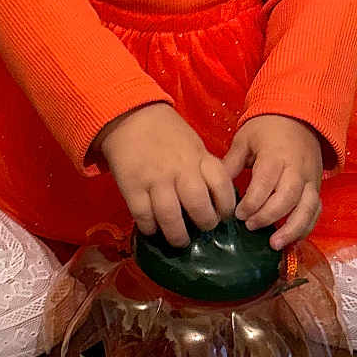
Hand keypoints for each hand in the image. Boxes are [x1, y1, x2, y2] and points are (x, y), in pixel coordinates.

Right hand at [94, 103, 235, 247]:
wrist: (130, 116)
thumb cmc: (166, 133)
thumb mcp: (193, 145)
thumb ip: (204, 168)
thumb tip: (214, 199)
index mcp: (199, 157)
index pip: (222, 185)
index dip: (226, 205)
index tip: (223, 215)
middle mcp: (180, 170)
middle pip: (199, 206)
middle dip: (204, 224)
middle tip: (202, 228)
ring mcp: (155, 179)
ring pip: (171, 217)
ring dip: (178, 235)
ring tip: (180, 240)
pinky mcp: (132, 186)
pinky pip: (144, 216)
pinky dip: (150, 228)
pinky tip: (153, 229)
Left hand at [223, 115, 323, 250]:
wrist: (299, 117)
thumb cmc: (266, 128)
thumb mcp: (244, 139)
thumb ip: (231, 163)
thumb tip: (213, 186)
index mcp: (276, 156)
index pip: (266, 182)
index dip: (252, 202)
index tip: (238, 214)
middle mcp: (296, 169)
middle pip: (287, 198)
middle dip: (268, 216)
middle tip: (250, 226)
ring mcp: (310, 180)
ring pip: (306, 208)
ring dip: (292, 229)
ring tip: (274, 244)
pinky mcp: (316, 188)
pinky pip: (315, 211)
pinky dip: (306, 227)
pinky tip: (291, 241)